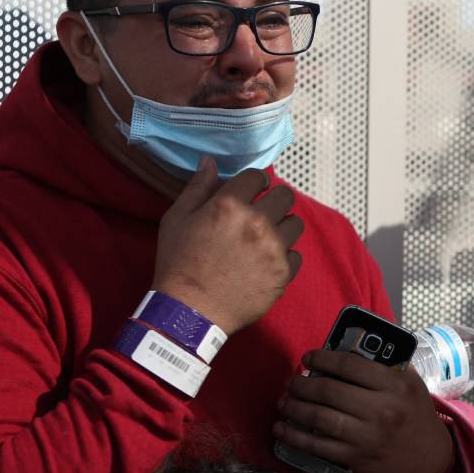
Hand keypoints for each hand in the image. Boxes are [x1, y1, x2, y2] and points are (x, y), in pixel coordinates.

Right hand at [152, 158, 302, 333]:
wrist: (190, 311)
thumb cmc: (178, 263)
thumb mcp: (177, 219)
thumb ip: (198, 187)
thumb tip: (210, 161)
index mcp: (230, 204)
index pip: (258, 176)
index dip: (255, 183)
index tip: (251, 192)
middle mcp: (257, 222)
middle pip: (286, 196)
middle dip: (274, 201)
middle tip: (261, 214)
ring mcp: (274, 249)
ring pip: (295, 224)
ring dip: (282, 227)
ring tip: (265, 240)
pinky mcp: (284, 273)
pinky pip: (296, 255)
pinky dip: (284, 257)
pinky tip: (266, 263)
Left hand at [275, 350, 453, 472]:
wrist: (428, 458)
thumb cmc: (416, 415)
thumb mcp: (411, 384)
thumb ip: (386, 365)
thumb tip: (350, 346)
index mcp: (395, 386)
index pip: (350, 366)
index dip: (323, 359)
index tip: (308, 358)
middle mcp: (382, 410)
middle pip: (330, 392)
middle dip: (302, 384)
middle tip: (291, 382)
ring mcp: (368, 436)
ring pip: (321, 418)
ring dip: (295, 408)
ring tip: (283, 402)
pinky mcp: (357, 458)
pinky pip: (319, 446)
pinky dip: (296, 437)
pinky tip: (282, 429)